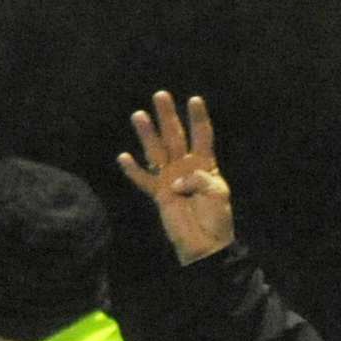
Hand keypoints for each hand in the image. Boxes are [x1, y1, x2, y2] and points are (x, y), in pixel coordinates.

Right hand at [118, 91, 233, 264]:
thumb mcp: (218, 194)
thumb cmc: (216, 219)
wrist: (205, 245)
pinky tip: (123, 157)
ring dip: (147, 134)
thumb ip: (200, 179)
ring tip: (138, 115)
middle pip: (175, 136)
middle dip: (168, 116)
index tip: (194, 99)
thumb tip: (176, 179)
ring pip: (156, 151)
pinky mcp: (158, 195)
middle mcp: (185, 167)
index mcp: (205, 165)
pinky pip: (143, 180)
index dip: (198, 118)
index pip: (202, 136)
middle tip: (160, 95)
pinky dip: (133, 170)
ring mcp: (170, 179)